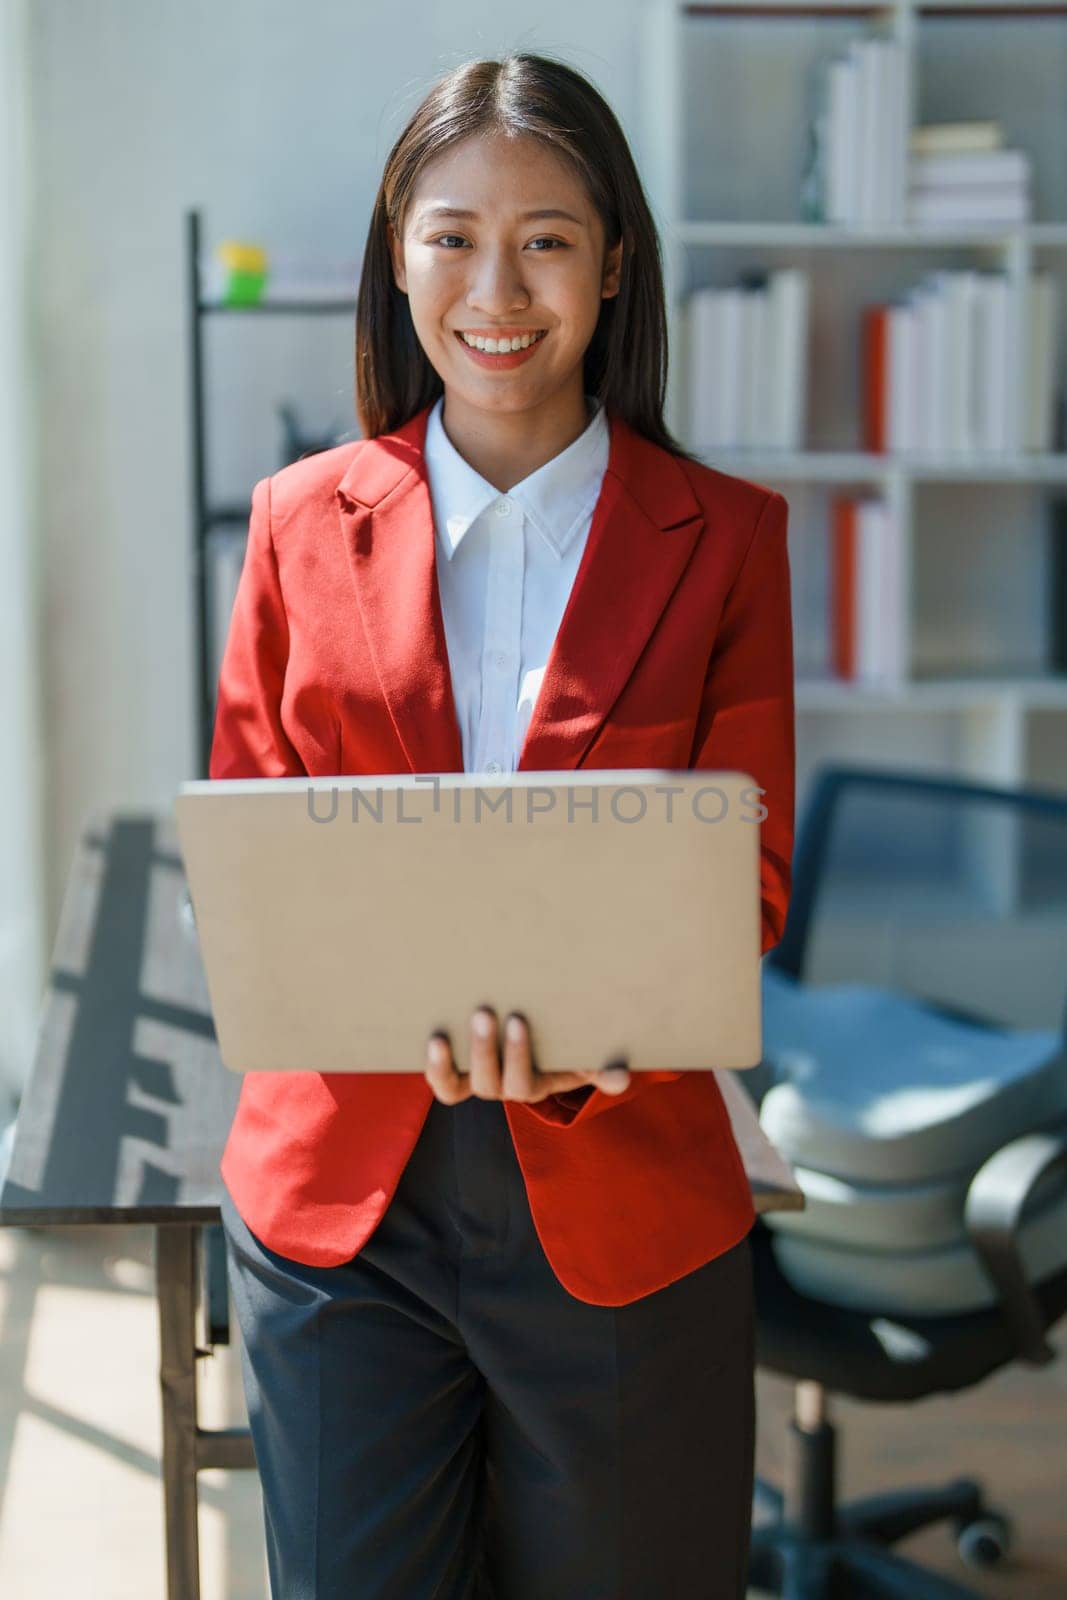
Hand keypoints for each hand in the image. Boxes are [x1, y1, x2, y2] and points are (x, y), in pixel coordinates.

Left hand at [425, 1006, 630, 1105]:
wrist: (534, 1041)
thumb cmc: (562, 1046)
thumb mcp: (583, 1056)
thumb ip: (601, 1068)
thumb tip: (621, 1078)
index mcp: (532, 1086)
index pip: (522, 1083)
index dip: (517, 1056)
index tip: (518, 1018)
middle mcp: (499, 1087)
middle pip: (487, 1083)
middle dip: (484, 1050)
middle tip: (485, 1012)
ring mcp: (472, 1080)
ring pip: (451, 1087)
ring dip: (444, 1064)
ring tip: (442, 1035)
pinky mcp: (451, 1069)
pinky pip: (437, 1078)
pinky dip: (430, 1062)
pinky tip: (428, 1034)